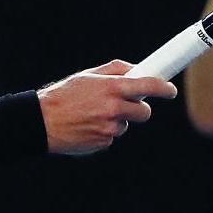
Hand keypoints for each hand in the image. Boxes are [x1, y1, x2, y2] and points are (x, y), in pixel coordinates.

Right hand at [39, 60, 174, 155]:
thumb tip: (137, 69)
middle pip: (144, 112)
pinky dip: (104, 132)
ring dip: (117, 120)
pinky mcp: (103, 143)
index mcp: (112, 88)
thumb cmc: (64, 95)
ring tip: (94, 114)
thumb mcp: (88, 76)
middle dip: (140, 108)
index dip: (164, 88)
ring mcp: (109, 128)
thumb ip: (115, 70)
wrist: (41, 122)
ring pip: (126, 124)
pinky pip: (112, 136)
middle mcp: (113, 108)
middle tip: (128, 104)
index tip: (171, 90)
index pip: (149, 86)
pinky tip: (88, 126)